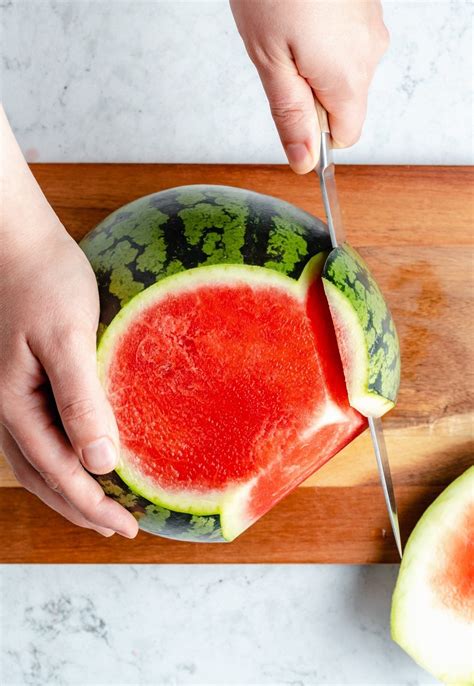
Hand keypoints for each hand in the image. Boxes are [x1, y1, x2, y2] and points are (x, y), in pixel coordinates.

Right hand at [0, 106, 137, 538]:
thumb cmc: (44, 282)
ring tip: (103, 504)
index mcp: (15, 405)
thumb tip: (102, 463)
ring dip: (70, 488)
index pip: (58, 472)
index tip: (127, 525)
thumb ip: (80, 401)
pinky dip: (63, 458)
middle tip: (121, 527)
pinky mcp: (20, 380)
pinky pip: (40, 434)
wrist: (17, 241)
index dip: (93, 504)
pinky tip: (84, 456)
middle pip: (44, 476)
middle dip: (82, 506)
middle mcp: (6, 409)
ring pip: (39, 460)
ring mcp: (10, 396)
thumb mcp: (66, 339)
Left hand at [230, 0, 388, 172]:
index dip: (316, 133)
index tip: (291, 110)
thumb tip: (303, 161)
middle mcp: (371, 54)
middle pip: (344, 103)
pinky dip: (322, 40)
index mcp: (348, 76)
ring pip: (343, 72)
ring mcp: (372, 27)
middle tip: (280, 57)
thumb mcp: (270, 61)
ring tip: (287, 29)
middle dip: (310, 94)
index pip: (346, 136)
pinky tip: (300, 14)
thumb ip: (290, 116)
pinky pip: (346, 43)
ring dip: (314, 65)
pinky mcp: (366, 9)